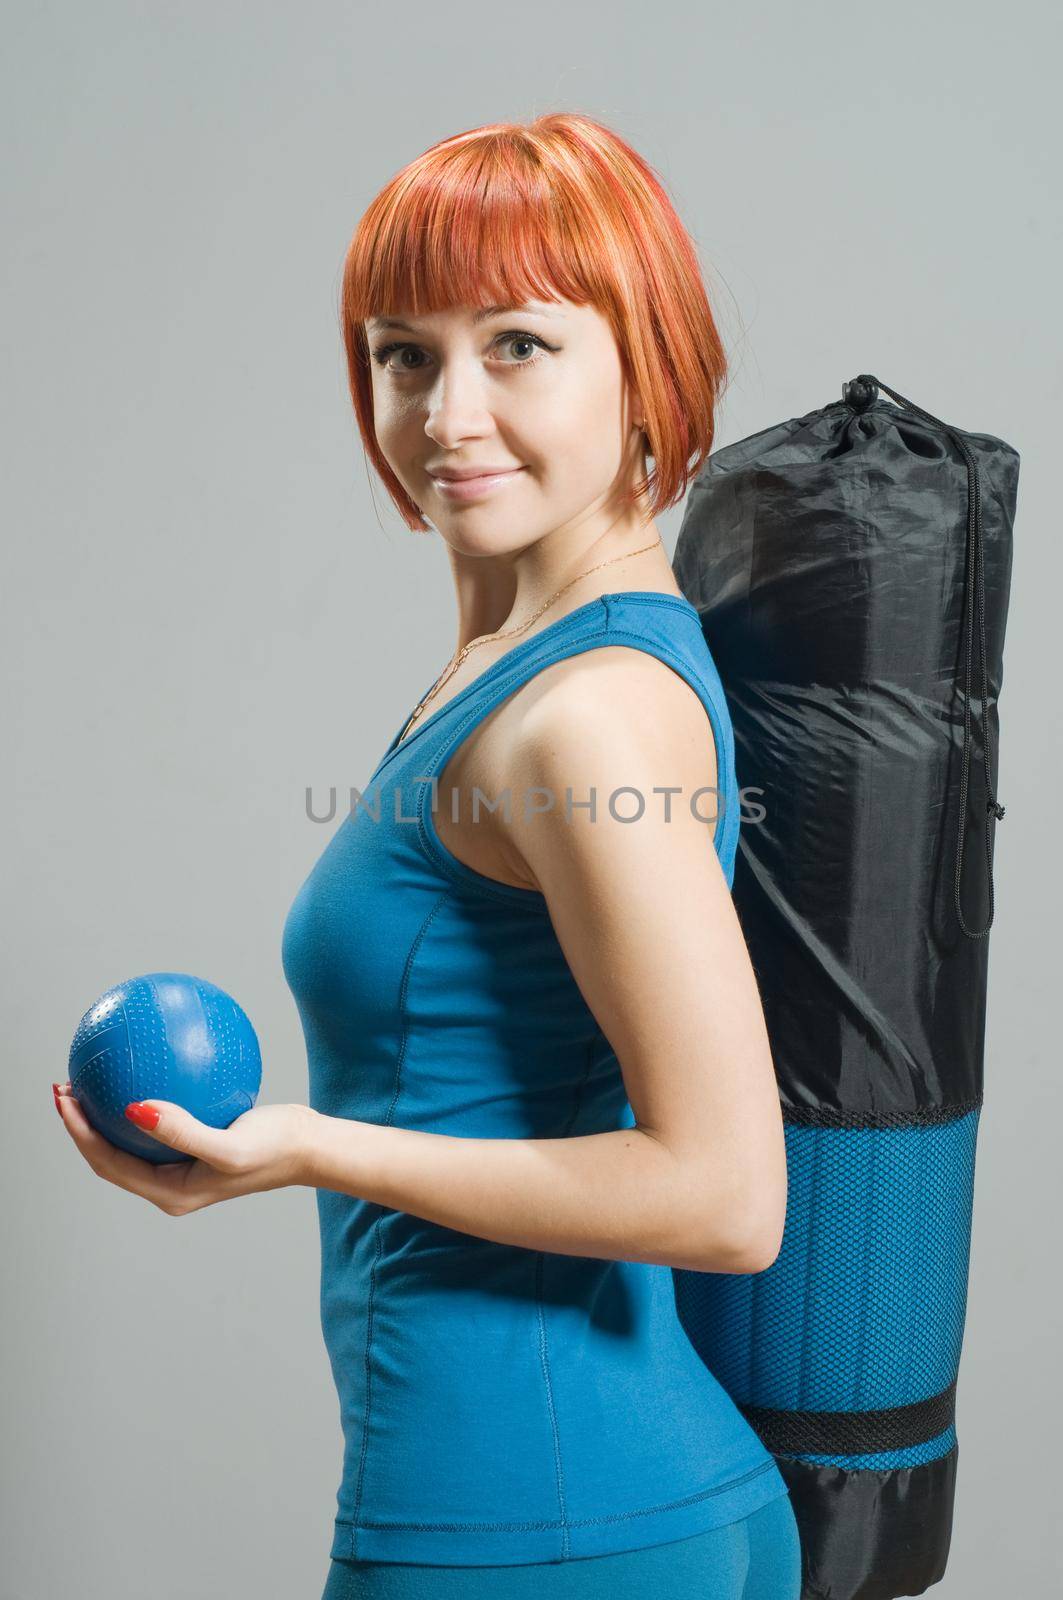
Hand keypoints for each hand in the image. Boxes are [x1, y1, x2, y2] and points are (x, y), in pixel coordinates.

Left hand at [53, 1082, 319, 1214]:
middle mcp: (170, 1183)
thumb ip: (181, 1131)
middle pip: (110, 1153)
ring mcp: (181, 1166)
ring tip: (92, 1076)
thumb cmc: (276, 1148)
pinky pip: (159, 1121)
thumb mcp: (229, 1146)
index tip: (66, 1098)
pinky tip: (148, 1064)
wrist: (310, 1147)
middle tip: (68, 1084)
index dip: (79, 1133)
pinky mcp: (195, 1146)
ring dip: (106, 1112)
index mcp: (169, 1191)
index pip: (108, 1163)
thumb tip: (133, 1107)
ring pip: (130, 1140)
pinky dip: (143, 1099)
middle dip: (82, 1123)